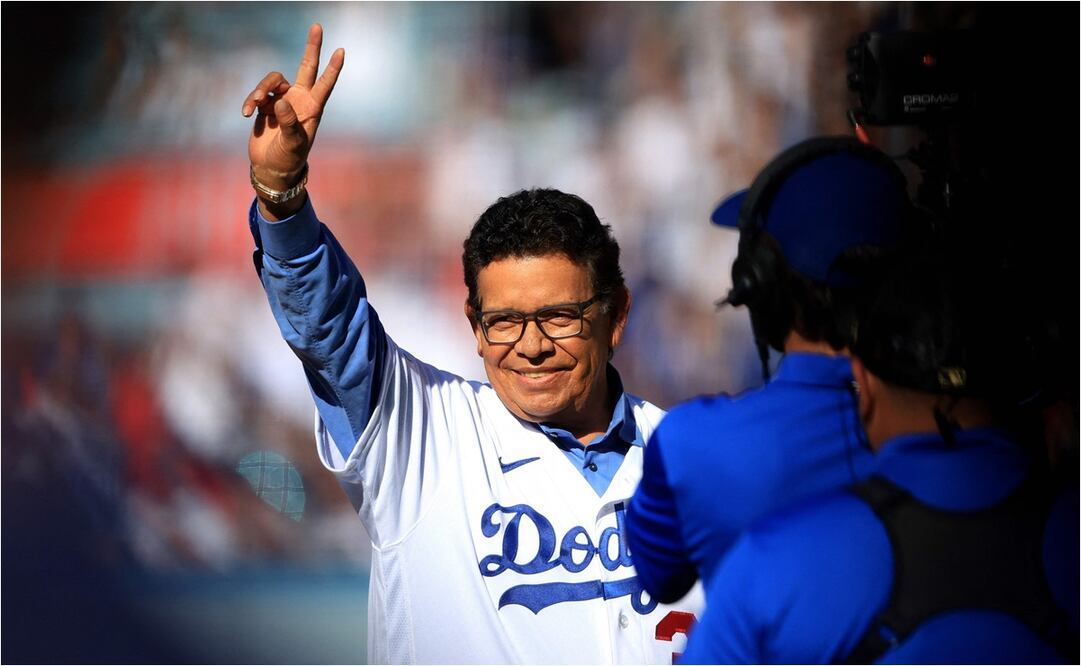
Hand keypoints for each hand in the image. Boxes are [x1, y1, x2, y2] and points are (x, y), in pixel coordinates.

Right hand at [242, 24, 343, 215]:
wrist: (271, 168)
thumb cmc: (289, 158)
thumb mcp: (292, 144)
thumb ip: (288, 123)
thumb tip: (279, 101)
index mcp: (312, 108)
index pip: (324, 84)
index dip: (333, 68)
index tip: (341, 51)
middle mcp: (299, 100)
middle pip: (306, 67)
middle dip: (312, 48)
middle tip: (318, 26)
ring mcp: (282, 100)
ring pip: (273, 80)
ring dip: (261, 89)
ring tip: (253, 106)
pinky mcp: (265, 105)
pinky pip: (257, 94)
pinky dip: (250, 101)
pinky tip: (246, 114)